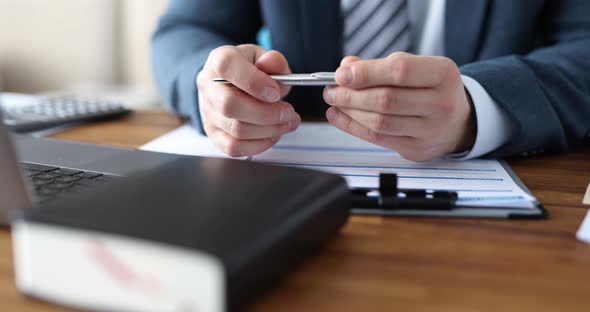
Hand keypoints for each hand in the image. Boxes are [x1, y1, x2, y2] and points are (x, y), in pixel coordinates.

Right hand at [197, 44, 300, 156]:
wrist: (232, 84)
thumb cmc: (250, 70)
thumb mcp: (264, 58)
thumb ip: (273, 60)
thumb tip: (272, 63)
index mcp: (218, 60)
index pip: (227, 67)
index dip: (253, 82)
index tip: (275, 93)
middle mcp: (209, 87)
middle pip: (230, 105)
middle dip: (267, 113)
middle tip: (288, 112)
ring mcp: (209, 113)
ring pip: (236, 130)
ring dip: (269, 130)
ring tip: (287, 122)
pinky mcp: (214, 134)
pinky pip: (234, 147)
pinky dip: (259, 145)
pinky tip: (273, 135)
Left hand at [323, 53, 475, 161]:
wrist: (459, 122)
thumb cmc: (432, 90)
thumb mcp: (417, 68)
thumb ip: (381, 66)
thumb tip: (346, 67)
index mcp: (443, 74)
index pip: (400, 71)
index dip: (366, 72)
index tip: (342, 74)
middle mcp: (441, 103)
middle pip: (386, 99)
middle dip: (351, 94)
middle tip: (331, 89)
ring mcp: (430, 130)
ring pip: (379, 122)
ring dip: (350, 111)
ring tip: (335, 101)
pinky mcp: (416, 149)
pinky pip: (377, 139)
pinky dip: (353, 127)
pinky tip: (339, 117)